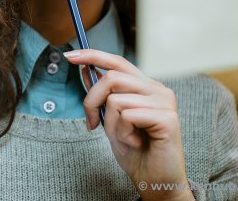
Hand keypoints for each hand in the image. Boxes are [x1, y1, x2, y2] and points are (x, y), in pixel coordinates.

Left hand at [64, 49, 193, 200]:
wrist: (155, 181)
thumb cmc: (136, 152)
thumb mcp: (111, 120)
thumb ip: (103, 96)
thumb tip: (85, 71)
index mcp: (146, 87)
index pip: (118, 62)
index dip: (92, 55)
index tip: (70, 56)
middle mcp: (158, 90)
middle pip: (111, 77)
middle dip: (92, 101)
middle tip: (91, 123)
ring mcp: (165, 102)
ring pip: (116, 99)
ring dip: (110, 124)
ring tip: (125, 138)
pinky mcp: (168, 118)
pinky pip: (128, 116)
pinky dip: (123, 133)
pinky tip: (135, 143)